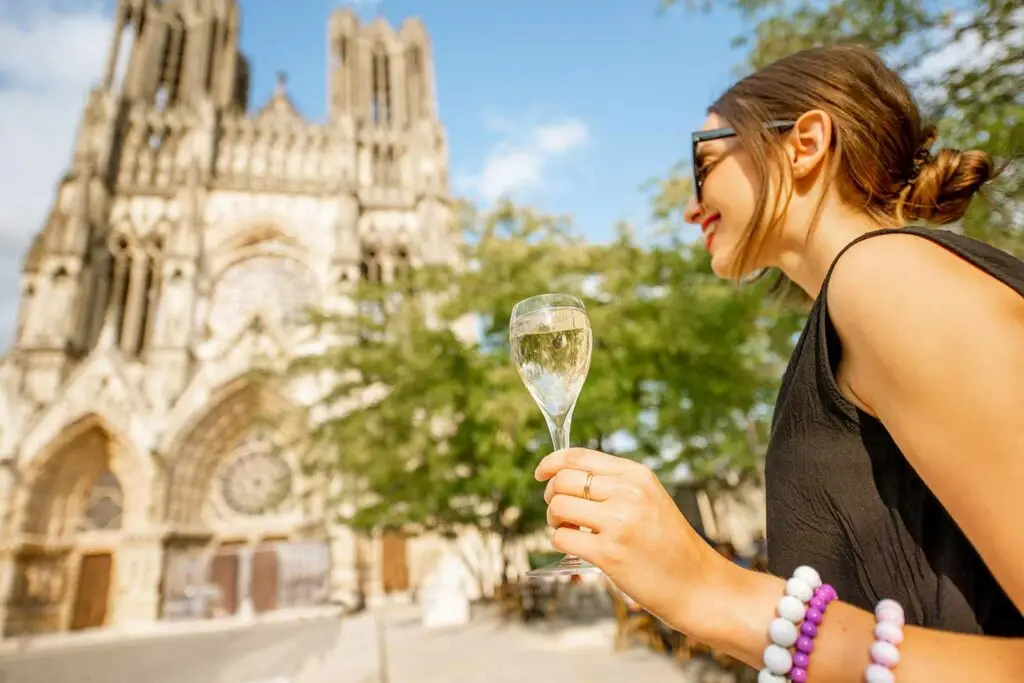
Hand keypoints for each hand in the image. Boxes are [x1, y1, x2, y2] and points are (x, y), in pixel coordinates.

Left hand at [536, 447, 730, 628]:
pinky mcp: (609, 553)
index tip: (541, 473)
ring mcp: (619, 523)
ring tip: (570, 531)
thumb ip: (615, 485)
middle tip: (561, 513)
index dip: (551, 462)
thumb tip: (565, 477)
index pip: (579, 457)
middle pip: (563, 480)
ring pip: (558, 507)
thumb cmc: (669, 544)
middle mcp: (628, 493)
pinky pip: (562, 539)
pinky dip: (562, 543)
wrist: (697, 584)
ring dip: (555, 521)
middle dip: (551, 496)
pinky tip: (579, 549)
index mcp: (637, 475)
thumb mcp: (650, 499)